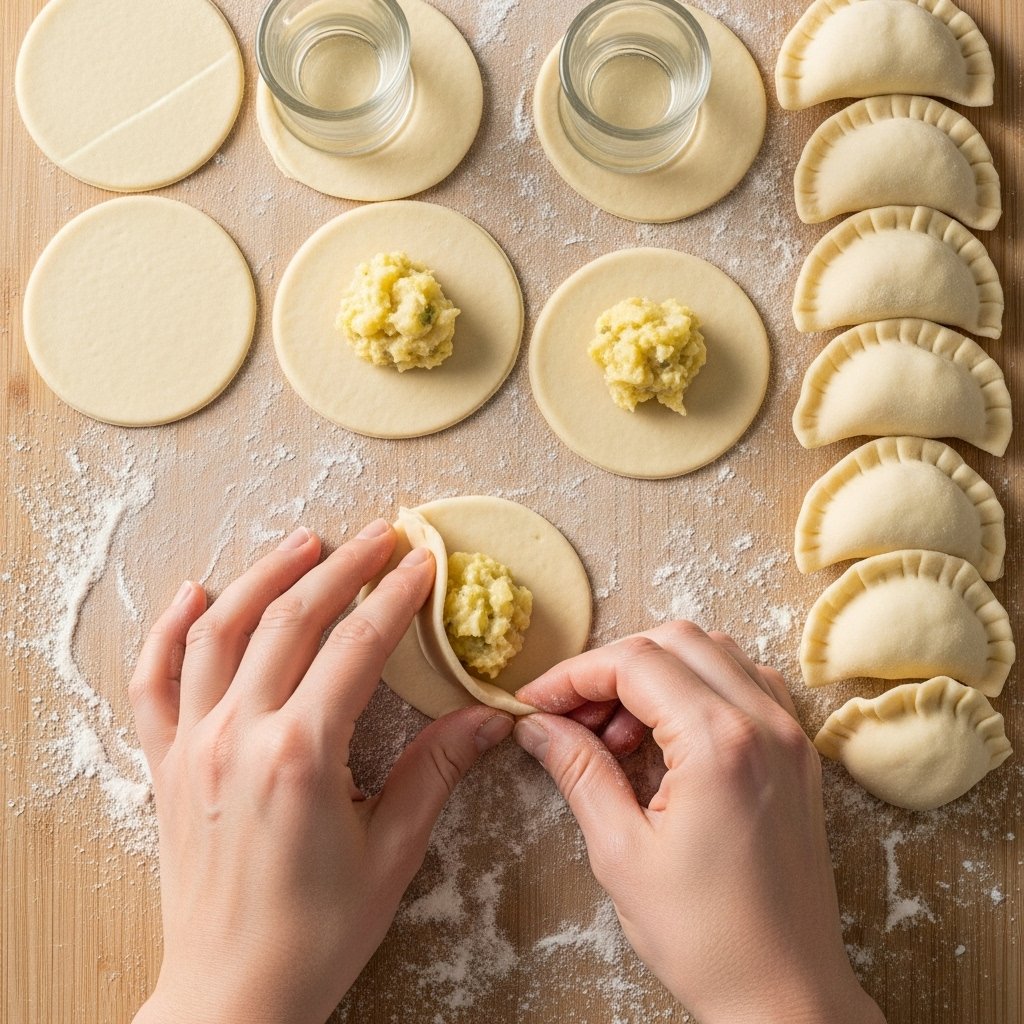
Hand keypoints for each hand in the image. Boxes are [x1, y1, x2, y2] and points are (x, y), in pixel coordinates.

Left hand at [129, 521, 513, 1023]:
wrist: (232, 996)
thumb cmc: (316, 934)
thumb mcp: (392, 851)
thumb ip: (436, 771)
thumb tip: (486, 718)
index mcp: (301, 755)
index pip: (356, 646)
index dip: (395, 596)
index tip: (422, 565)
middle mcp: (239, 736)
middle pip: (291, 620)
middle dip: (342, 567)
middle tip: (379, 535)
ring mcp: (194, 746)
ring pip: (220, 632)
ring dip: (265, 576)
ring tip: (305, 542)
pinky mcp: (167, 764)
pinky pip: (154, 681)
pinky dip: (168, 630)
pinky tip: (193, 594)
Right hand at [513, 622, 885, 1023]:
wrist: (787, 996)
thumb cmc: (706, 938)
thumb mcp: (621, 852)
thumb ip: (578, 770)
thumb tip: (537, 726)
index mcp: (720, 743)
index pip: (635, 662)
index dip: (574, 675)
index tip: (537, 702)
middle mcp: (765, 723)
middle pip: (675, 641)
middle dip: (612, 667)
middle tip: (574, 716)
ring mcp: (790, 736)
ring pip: (714, 652)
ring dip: (656, 673)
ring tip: (618, 734)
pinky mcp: (799, 755)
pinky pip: (746, 684)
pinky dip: (698, 688)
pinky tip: (668, 737)